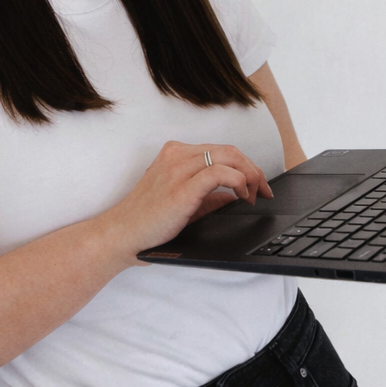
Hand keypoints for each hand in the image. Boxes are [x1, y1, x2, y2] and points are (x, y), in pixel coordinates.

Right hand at [102, 141, 273, 261]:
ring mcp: (178, 168)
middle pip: (230, 150)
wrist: (120, 235)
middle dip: (254, 170)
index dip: (246, 166)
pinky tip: (243, 196)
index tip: (259, 185)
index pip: (221, 150)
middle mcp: (177, 155)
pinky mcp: (181, 187)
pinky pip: (220, 173)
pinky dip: (239, 182)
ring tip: (256, 196)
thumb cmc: (146, 222)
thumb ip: (208, 196)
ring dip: (251, 176)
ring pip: (229, 157)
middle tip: (265, 191)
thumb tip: (235, 196)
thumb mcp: (181, 201)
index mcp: (175, 154)